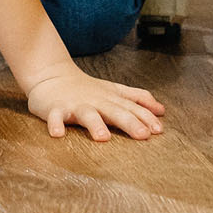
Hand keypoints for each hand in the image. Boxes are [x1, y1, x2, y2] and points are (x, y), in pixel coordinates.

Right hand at [23, 66, 163, 141]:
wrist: (50, 75)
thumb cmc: (86, 88)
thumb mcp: (114, 91)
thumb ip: (137, 99)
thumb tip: (161, 110)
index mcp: (110, 99)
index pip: (131, 108)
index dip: (145, 118)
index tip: (158, 130)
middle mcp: (95, 102)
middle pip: (114, 111)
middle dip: (129, 122)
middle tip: (143, 135)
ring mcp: (75, 105)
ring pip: (87, 115)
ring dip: (95, 125)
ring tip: (103, 137)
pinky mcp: (55, 109)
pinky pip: (55, 117)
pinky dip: (55, 124)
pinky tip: (58, 134)